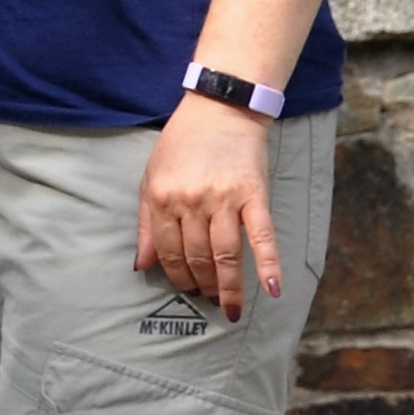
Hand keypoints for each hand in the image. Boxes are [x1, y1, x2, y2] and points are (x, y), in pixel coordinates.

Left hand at [136, 98, 279, 323]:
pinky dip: (269, 265)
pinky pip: (262, 236)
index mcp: (162, 198)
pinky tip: (272, 290)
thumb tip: (141, 265)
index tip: (186, 290)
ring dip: (228, 286)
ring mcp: (224, 199)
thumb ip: (145, 223)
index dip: (177, 276)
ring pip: (225, 255)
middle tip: (209, 300)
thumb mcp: (151, 178)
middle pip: (196, 258)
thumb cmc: (182, 143)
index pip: (168, 252)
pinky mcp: (254, 194)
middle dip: (202, 285)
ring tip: (229, 306)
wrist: (220, 108)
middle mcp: (191, 201)